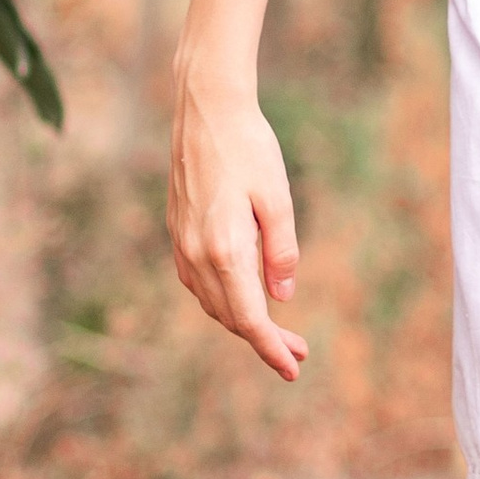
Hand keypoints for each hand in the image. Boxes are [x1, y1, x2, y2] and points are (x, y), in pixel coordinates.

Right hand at [168, 66, 305, 379]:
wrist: (206, 109)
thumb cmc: (249, 147)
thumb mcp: (277, 197)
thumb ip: (281, 251)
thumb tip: (282, 298)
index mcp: (224, 249)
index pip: (250, 318)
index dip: (272, 349)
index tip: (294, 369)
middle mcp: (197, 253)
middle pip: (231, 316)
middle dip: (265, 339)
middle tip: (300, 351)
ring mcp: (182, 244)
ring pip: (213, 303)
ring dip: (244, 321)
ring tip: (281, 331)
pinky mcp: (179, 232)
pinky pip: (199, 283)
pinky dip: (224, 300)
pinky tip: (246, 297)